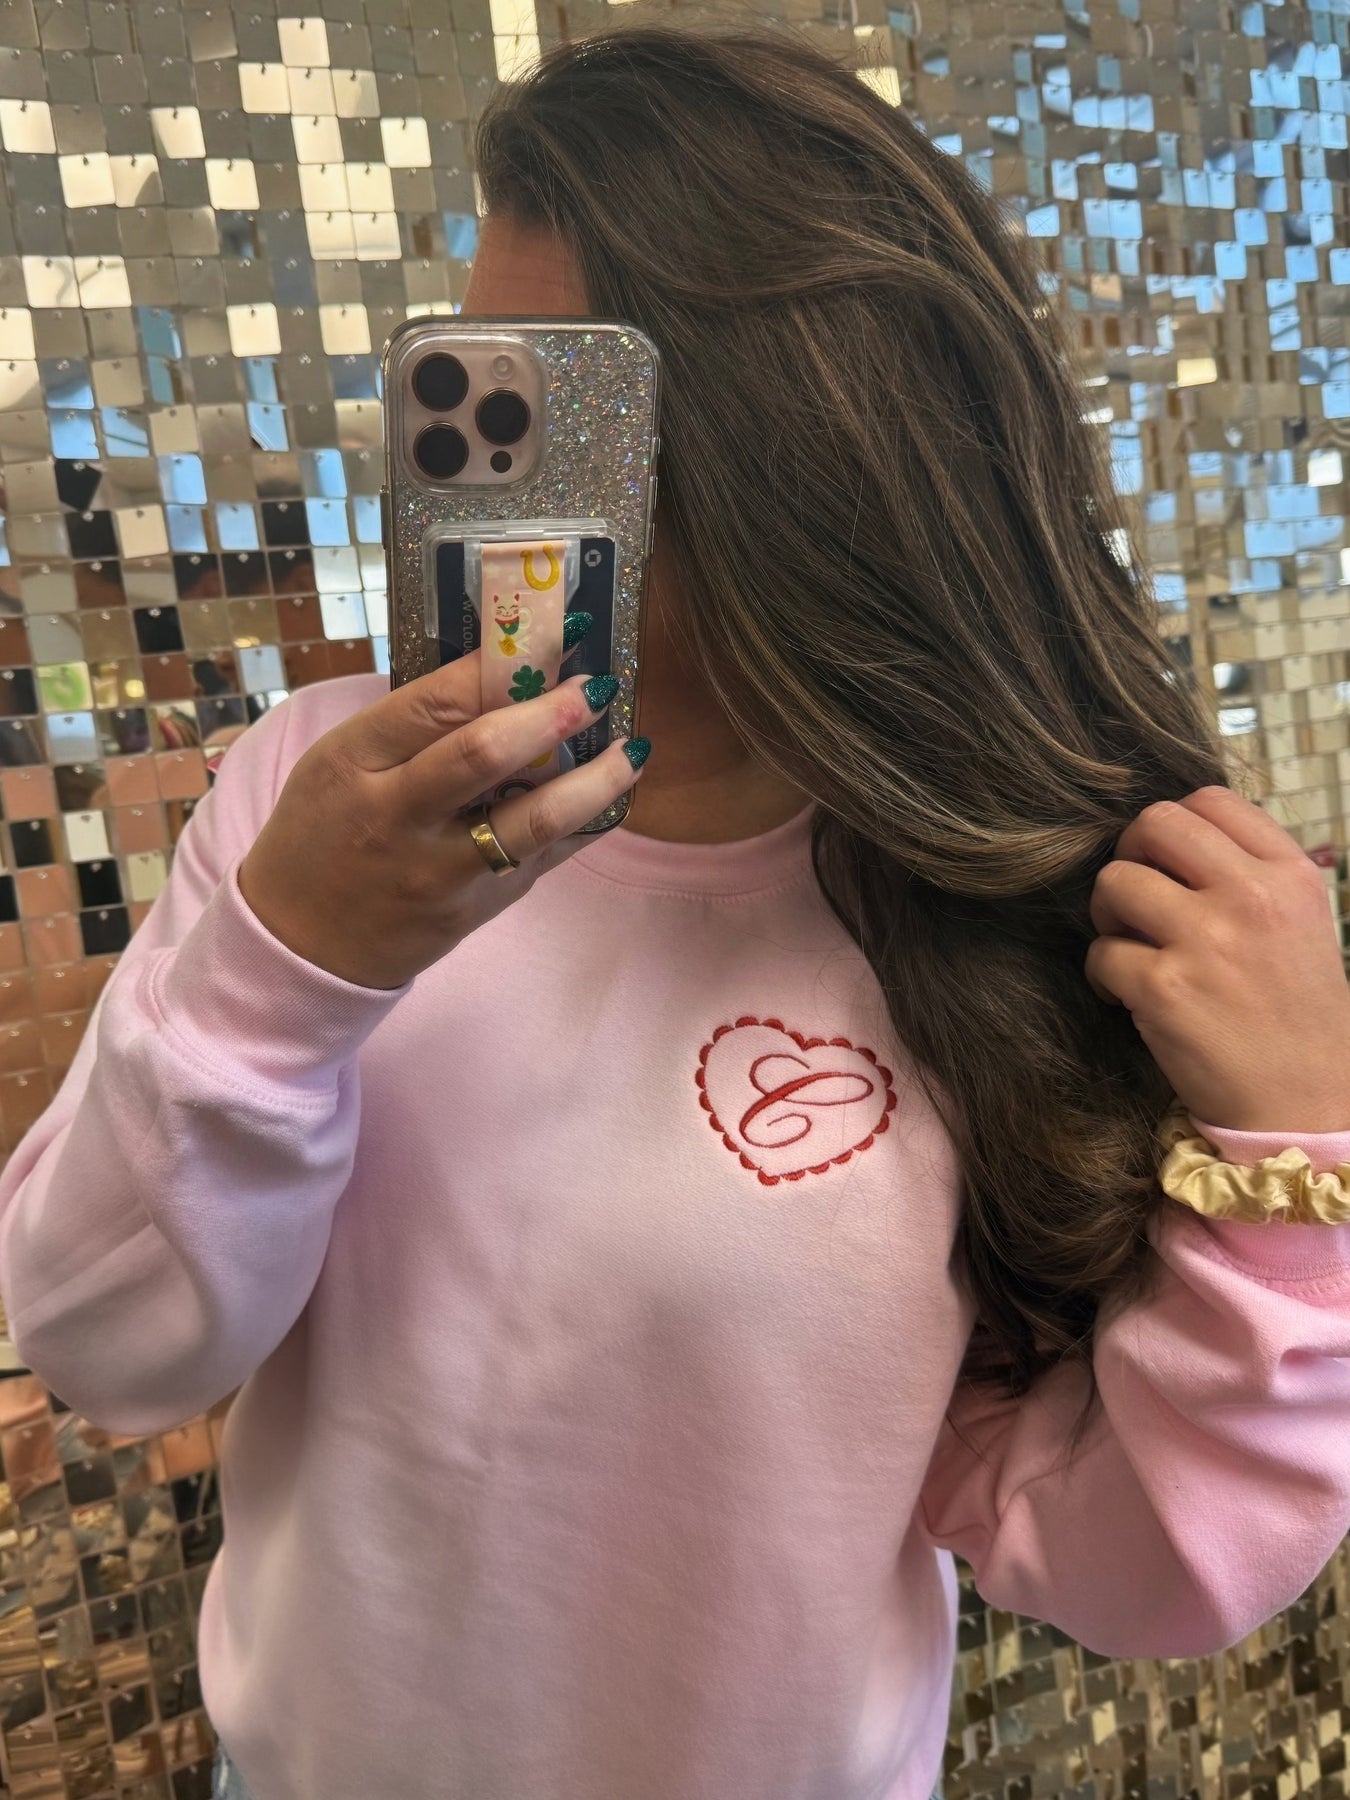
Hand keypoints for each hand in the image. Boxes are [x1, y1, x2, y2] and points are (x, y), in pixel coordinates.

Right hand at [238, 653, 644, 989]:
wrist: (303, 943)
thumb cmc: (323, 834)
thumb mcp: (341, 764)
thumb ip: (411, 725)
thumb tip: (505, 671)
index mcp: (353, 761)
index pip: (437, 699)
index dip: (503, 661)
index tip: (557, 634)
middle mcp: (396, 815)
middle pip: (485, 753)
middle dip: (554, 712)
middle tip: (600, 685)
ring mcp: (439, 870)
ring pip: (533, 820)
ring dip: (595, 780)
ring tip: (632, 749)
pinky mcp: (475, 908)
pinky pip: (543, 860)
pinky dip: (584, 824)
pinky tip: (611, 798)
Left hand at [1084, 785, 1349, 1133]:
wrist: (1307, 1107)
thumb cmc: (1297, 1017)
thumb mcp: (1302, 924)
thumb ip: (1249, 876)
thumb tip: (1174, 840)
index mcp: (1289, 875)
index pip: (1210, 800)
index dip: (1173, 828)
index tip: (1167, 864)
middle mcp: (1251, 897)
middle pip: (1154, 823)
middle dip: (1130, 855)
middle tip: (1133, 899)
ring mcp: (1206, 940)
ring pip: (1114, 881)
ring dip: (1108, 915)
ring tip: (1130, 949)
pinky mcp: (1164, 989)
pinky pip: (1100, 953)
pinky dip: (1102, 976)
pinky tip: (1127, 998)